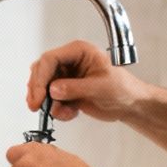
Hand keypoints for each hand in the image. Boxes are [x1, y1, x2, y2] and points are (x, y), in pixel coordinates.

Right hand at [28, 41, 144, 122]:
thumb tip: (53, 90)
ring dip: (48, 102)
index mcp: (79, 52)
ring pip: (44, 87)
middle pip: (41, 71)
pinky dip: (57, 110)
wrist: (129, 104)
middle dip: (38, 90)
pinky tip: (70, 114)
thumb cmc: (123, 89)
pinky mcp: (66, 91)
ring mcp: (66, 76)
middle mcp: (70, 62)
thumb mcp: (101, 87)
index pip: (50, 59)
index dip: (41, 77)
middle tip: (37, 106)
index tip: (39, 96)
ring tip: (62, 112)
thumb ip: (75, 88)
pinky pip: (52, 100)